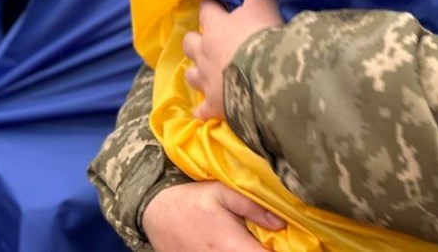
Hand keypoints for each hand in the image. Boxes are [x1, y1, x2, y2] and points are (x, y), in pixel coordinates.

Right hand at [143, 181, 283, 250]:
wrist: (156, 213)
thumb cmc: (192, 200)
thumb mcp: (223, 192)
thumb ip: (254, 207)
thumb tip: (280, 223)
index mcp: (233, 247)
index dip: (278, 250)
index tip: (280, 241)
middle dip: (262, 251)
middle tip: (265, 240)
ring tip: (245, 240)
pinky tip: (230, 244)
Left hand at [183, 0, 281, 119]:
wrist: (269, 77)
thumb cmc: (265, 35)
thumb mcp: (262, 3)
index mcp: (216, 27)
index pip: (207, 10)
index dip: (211, 5)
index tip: (216, 4)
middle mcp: (205, 52)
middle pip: (190, 42)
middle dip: (196, 40)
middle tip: (208, 40)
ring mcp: (207, 80)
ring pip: (191, 74)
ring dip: (196, 71)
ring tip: (205, 72)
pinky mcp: (214, 105)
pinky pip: (202, 110)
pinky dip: (203, 109)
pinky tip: (205, 111)